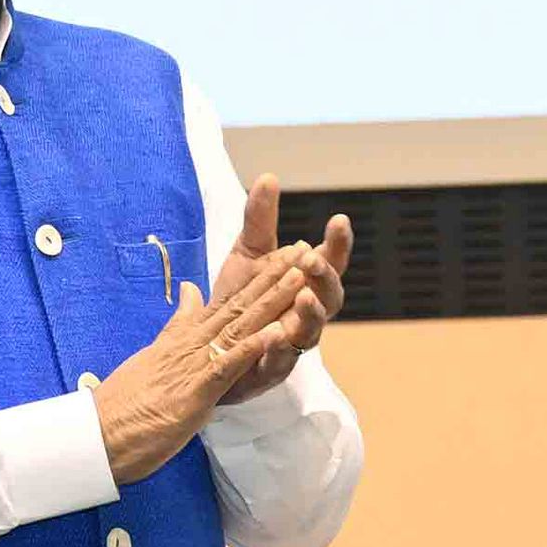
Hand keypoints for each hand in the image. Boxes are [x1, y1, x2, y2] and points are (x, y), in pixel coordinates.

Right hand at [96, 209, 333, 486]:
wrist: (99, 433)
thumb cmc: (127, 402)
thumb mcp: (158, 354)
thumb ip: (179, 323)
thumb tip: (193, 292)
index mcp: (185, 337)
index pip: (229, 301)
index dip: (260, 277)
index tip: (286, 255)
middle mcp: (192, 343)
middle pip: (240, 305)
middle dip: (274, 277)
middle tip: (304, 249)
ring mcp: (194, 365)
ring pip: (240, 327)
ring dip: (271, 301)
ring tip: (300, 276)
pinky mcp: (196, 391)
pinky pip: (229, 364)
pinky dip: (253, 347)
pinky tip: (278, 331)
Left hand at [212, 179, 353, 405]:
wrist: (208, 345)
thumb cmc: (239, 298)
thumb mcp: (247, 253)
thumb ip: (259, 220)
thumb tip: (268, 177)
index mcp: (305, 284)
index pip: (330, 262)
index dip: (339, 244)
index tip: (338, 220)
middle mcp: (306, 314)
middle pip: (331, 298)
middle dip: (325, 278)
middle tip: (312, 258)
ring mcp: (292, 343)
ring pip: (313, 332)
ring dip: (312, 314)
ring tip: (304, 296)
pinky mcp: (270, 370)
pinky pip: (281, 363)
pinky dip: (280, 350)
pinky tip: (274, 335)